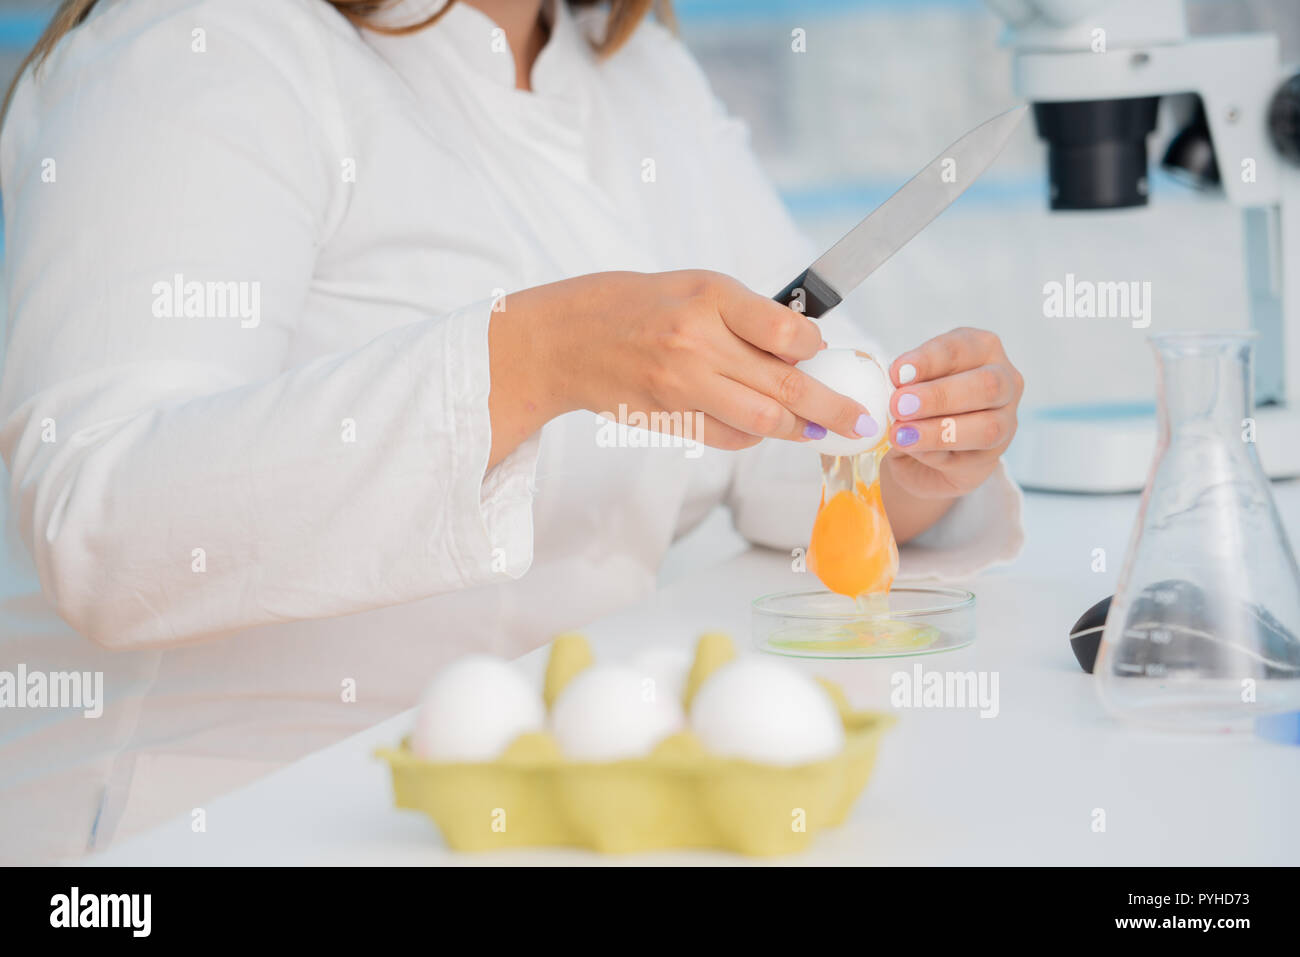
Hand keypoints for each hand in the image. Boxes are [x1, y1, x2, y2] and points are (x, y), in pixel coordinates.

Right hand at [494, 270, 878, 464]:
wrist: (567, 339)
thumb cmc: (637, 306)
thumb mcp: (695, 287)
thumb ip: (748, 315)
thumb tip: (805, 349)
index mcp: (709, 296)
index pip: (786, 329)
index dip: (815, 346)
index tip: (823, 352)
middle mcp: (697, 341)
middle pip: (784, 384)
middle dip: (831, 407)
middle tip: (860, 421)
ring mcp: (681, 385)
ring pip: (761, 420)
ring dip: (795, 428)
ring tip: (815, 428)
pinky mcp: (668, 417)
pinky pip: (728, 436)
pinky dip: (752, 434)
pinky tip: (759, 424)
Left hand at [882, 327, 1022, 499]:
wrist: (920, 454)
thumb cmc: (918, 403)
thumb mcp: (909, 383)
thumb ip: (905, 384)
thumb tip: (895, 388)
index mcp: (982, 348)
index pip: (961, 348)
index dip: (928, 360)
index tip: (896, 373)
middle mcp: (1004, 380)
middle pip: (986, 385)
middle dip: (938, 396)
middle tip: (900, 406)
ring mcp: (1005, 421)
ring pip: (986, 427)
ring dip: (938, 431)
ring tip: (901, 434)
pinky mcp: (992, 457)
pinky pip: (968, 458)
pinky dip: (934, 454)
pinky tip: (910, 450)